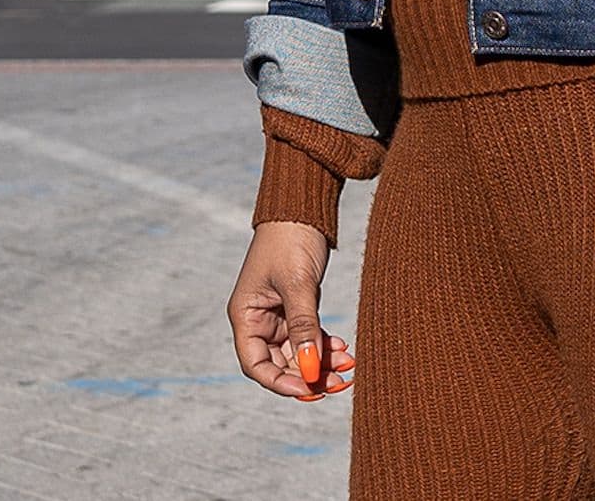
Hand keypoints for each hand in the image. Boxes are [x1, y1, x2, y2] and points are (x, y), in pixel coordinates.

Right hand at [227, 220, 355, 400]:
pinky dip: (324, 346)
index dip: (281, 383)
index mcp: (246, 314)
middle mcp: (258, 319)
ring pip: (298, 353)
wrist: (303, 206)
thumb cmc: (291, 239)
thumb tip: (310, 370)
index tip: (309, 388)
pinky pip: (308, 337)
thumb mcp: (298, 284)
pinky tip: (343, 348)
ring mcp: (278, 314)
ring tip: (348, 365)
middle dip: (308, 376)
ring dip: (321, 362)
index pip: (256, 364)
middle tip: (339, 382)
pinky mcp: (296, 307)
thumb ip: (303, 326)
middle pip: (280, 364)